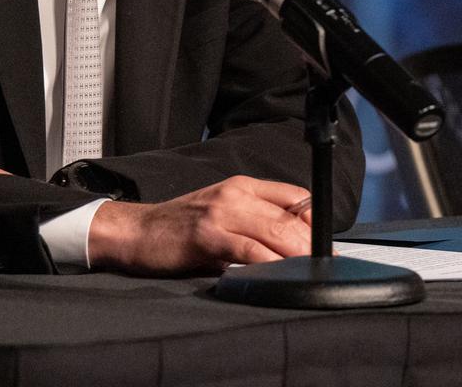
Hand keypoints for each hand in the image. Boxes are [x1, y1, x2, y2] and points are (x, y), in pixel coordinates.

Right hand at [87, 175, 313, 274]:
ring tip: (309, 272)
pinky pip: (248, 249)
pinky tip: (278, 275)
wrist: (135, 231)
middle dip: (312, 244)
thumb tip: (291, 247)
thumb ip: (253, 224)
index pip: (294, 197)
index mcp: (244, 186)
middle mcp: (236, 194)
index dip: (315, 222)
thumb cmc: (180, 228)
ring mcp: (221, 212)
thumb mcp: (223, 215)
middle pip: (289, 217)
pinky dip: (268, 263)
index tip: (325, 246)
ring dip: (297, 255)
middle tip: (324, 265)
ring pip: (273, 231)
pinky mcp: (207, 234)